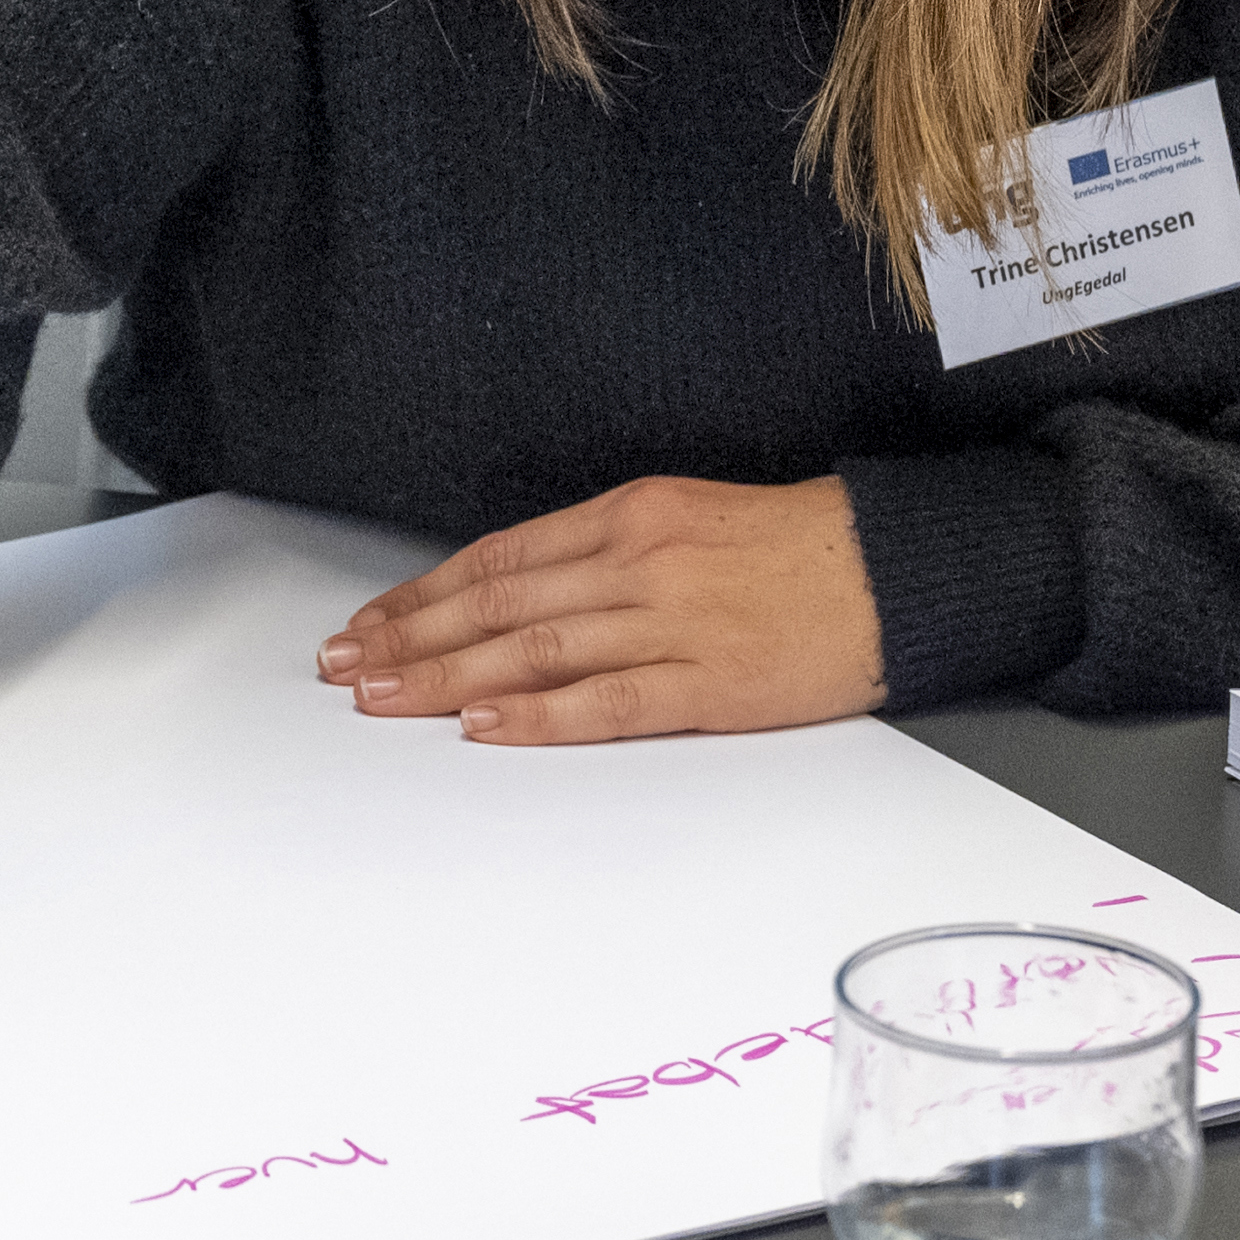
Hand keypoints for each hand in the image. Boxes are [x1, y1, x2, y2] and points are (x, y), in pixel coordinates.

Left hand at [312, 474, 885, 744]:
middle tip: (345, 667)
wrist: (894, 572)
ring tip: (385, 697)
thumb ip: (603, 553)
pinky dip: (540, 715)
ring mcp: (673, 621)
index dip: (422, 594)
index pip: (498, 559)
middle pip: (498, 604)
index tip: (370, 623)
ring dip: (448, 677)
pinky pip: (608, 701)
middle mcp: (640, 561)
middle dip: (410, 638)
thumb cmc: (795, 550)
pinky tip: (486, 725)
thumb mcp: (686, 519)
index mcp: (630, 514)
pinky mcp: (711, 681)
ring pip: (534, 650)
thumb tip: (515, 594)